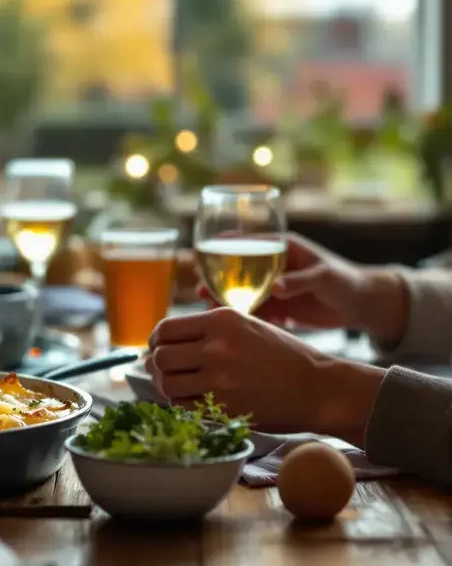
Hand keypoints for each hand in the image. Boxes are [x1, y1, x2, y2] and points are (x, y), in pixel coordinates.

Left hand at [147, 307, 384, 442]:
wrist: (319, 387)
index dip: (156, 341)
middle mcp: (217, 346)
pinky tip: (193, 401)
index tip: (158, 349)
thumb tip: (162, 341)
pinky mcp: (225, 406)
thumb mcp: (247, 326)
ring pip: (166, 383)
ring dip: (167, 387)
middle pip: (161, 357)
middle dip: (158, 365)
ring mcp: (220, 378)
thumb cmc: (282, 356)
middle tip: (166, 371)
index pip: (166, 329)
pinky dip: (181, 405)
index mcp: (221, 320)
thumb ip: (208, 329)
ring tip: (179, 387)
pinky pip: (182, 406)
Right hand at [195, 234, 406, 340]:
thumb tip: (276, 288)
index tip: (201, 254)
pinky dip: (241, 316)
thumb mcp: (325, 277)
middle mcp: (272, 266)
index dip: (222, 247)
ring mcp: (273, 286)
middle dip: (215, 279)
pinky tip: (230, 324)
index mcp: (281, 248)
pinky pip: (253, 310)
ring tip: (210, 310)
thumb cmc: (347, 281)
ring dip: (224, 300)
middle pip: (235, 270)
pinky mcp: (277, 306)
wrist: (363, 306)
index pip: (246, 242)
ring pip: (240, 292)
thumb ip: (300, 281)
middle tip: (201, 290)